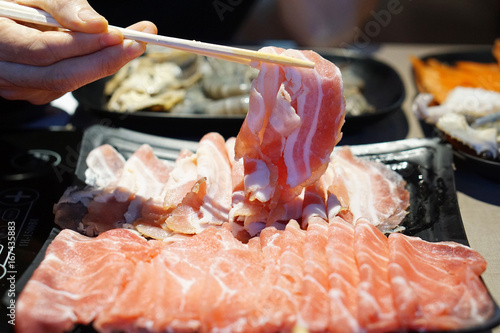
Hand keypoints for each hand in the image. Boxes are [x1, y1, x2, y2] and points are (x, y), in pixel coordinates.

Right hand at [0, 0, 156, 104]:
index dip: (84, 44)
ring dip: (104, 65)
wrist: (0, 20)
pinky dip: (92, 69)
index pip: (46, 50)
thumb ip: (61, 4)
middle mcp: (5, 71)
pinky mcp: (35, 92)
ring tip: (131, 45)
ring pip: (67, 84)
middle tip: (138, 44)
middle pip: (61, 76)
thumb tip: (95, 24)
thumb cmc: (12, 4)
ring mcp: (19, 86)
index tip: (118, 35)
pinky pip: (67, 85)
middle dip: (104, 60)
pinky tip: (107, 53)